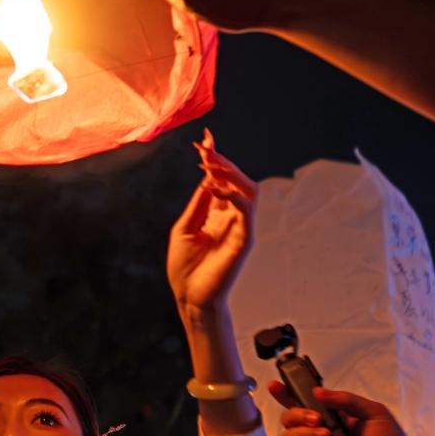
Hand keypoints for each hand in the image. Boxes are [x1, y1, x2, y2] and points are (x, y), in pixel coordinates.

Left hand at [167, 129, 256, 312]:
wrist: (189, 296)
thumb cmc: (185, 266)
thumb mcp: (185, 227)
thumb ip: (199, 202)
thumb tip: (207, 175)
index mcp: (217, 213)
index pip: (222, 179)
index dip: (215, 158)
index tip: (205, 139)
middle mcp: (232, 217)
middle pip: (239, 180)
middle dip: (224, 161)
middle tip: (206, 148)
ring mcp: (240, 227)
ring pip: (249, 191)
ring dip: (231, 174)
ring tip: (211, 164)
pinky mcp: (244, 239)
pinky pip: (246, 212)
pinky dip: (233, 196)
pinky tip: (216, 188)